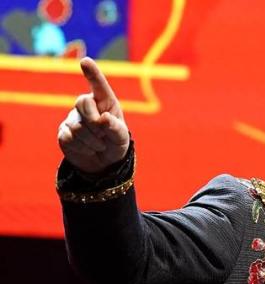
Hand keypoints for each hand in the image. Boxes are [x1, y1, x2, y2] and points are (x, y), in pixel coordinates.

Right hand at [57, 57, 129, 174]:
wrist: (103, 163)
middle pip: (82, 103)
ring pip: (78, 126)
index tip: (86, 62)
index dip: (92, 74)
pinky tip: (89, 149)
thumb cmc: (115, 143)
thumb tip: (103, 118)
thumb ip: (116, 127)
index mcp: (105, 102)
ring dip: (93, 141)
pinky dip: (84, 148)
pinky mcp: (64, 132)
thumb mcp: (121, 137)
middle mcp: (87, 106)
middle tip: (103, 134)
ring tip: (100, 145)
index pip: (98, 85)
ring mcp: (73, 118)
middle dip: (94, 121)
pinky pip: (71, 138)